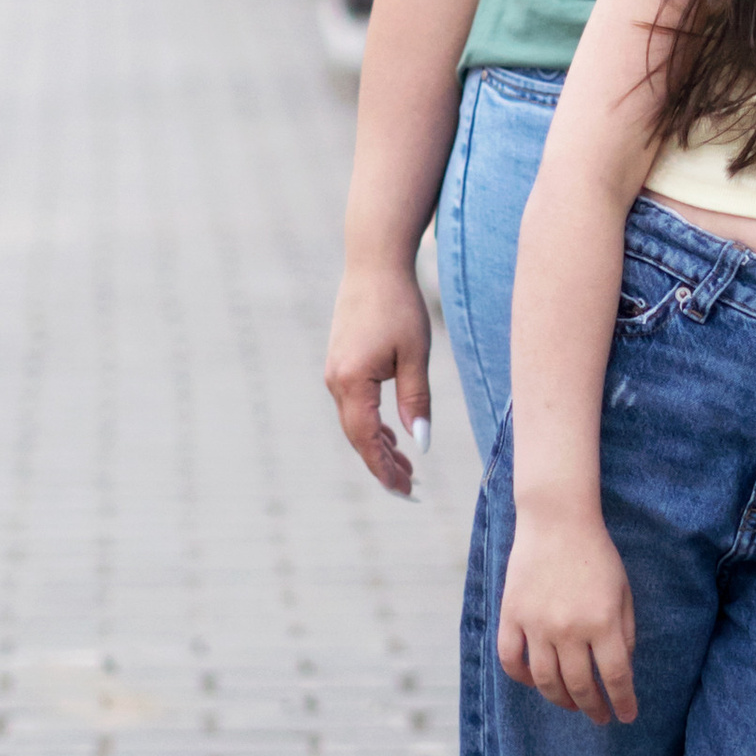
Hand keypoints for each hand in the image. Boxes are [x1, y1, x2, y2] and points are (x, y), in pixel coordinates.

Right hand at [324, 259, 431, 497]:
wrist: (374, 263)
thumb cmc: (399, 305)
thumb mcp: (415, 354)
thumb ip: (416, 400)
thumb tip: (421, 443)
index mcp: (352, 381)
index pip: (367, 439)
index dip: (384, 469)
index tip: (405, 492)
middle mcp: (336, 380)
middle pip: (358, 436)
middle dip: (383, 463)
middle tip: (410, 488)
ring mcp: (335, 372)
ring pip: (356, 422)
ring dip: (379, 445)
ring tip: (406, 468)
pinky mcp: (341, 363)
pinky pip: (354, 405)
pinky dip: (372, 424)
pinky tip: (392, 435)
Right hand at [498, 516, 637, 725]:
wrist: (557, 520)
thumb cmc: (596, 555)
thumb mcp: (623, 592)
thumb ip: (625, 633)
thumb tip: (621, 672)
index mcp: (603, 622)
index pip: (616, 677)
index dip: (623, 702)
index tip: (627, 716)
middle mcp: (569, 628)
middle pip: (580, 686)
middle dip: (593, 708)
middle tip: (599, 717)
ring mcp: (536, 624)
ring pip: (545, 680)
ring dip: (560, 699)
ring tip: (571, 703)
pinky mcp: (512, 615)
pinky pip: (511, 659)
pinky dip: (521, 677)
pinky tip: (535, 681)